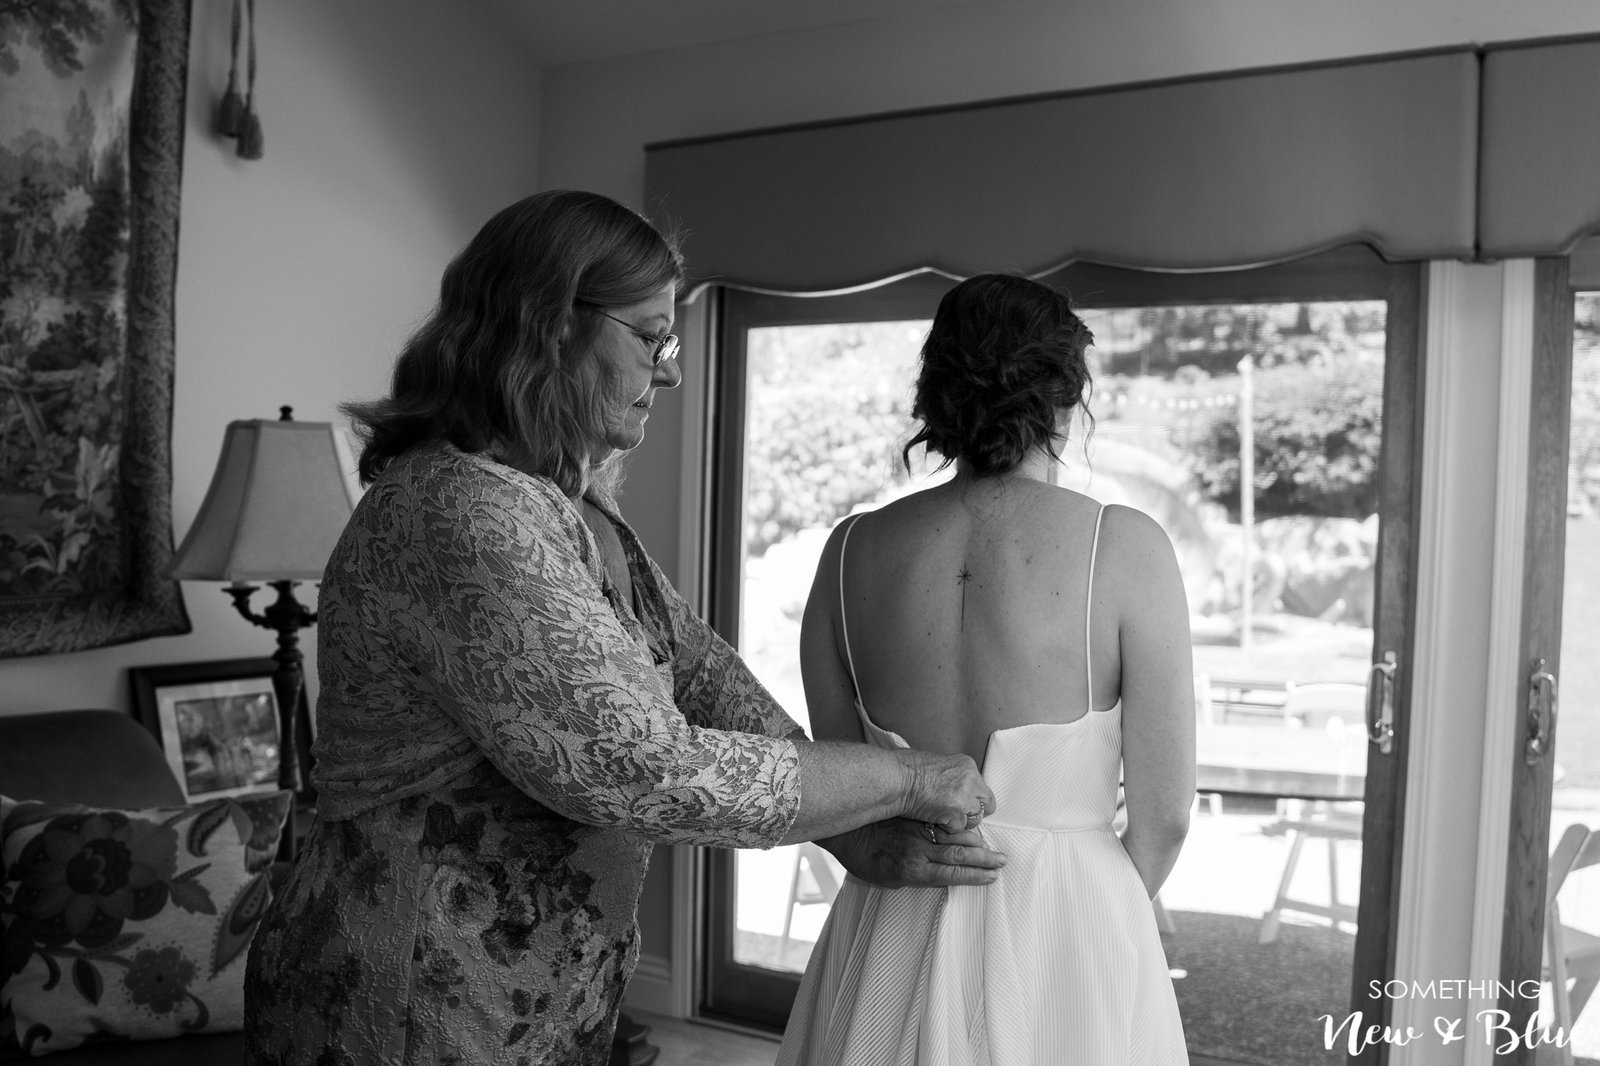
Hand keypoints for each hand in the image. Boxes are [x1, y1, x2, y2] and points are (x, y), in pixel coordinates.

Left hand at [818, 819, 1007, 888]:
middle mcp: (918, 851)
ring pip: (954, 835)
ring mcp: (917, 830)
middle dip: (984, 860)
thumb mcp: (886, 878)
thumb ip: (913, 877)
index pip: (952, 875)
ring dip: (976, 841)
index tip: (991, 878)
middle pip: (959, 856)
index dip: (975, 877)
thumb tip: (936, 877)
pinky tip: (970, 825)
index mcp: (912, 870)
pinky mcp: (914, 814)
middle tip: (1002, 861)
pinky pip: (942, 819)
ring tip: (990, 846)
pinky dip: (958, 823)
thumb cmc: (861, 856)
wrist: (845, 829)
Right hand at [902, 751, 995, 832]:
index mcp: (966, 764)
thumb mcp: (936, 764)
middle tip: (955, 814)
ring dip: (959, 821)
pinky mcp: (956, 813)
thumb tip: (954, 786)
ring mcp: (965, 797)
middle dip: (972, 812)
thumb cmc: (906, 770)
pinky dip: (946, 827)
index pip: (982, 787)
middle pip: (986, 804)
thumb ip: (952, 776)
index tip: (964, 803)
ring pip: (974, 819)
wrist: (896, 779)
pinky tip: (933, 818)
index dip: (973, 799)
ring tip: (941, 815)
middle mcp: (970, 779)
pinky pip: (958, 828)